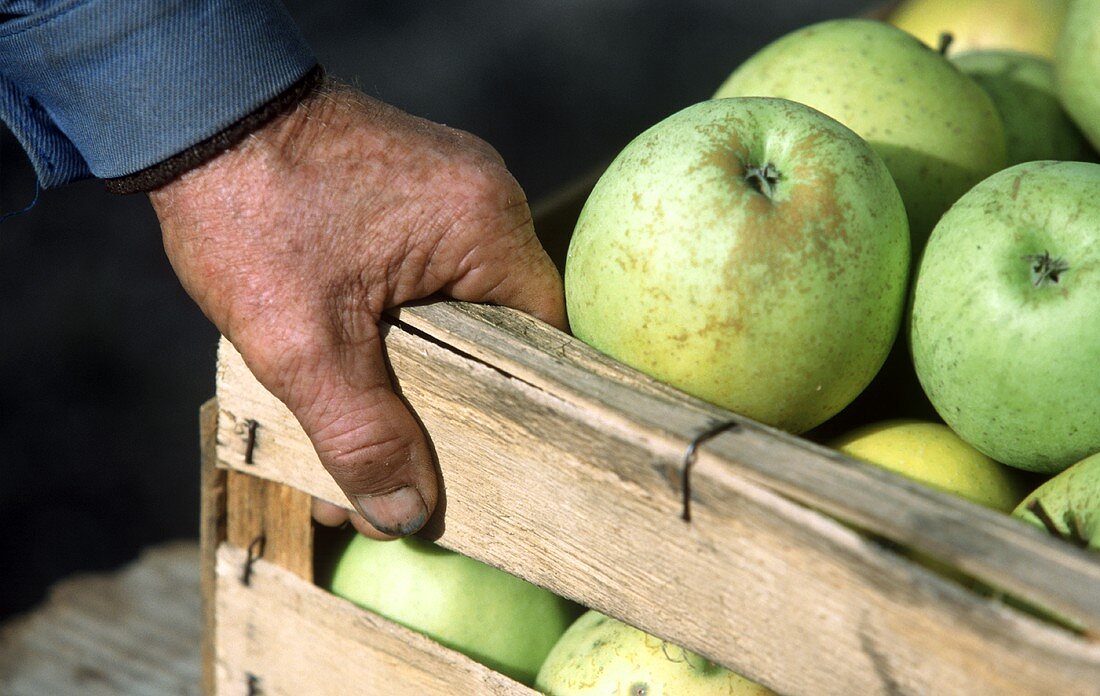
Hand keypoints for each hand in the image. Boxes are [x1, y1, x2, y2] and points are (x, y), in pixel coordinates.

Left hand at [151, 80, 565, 538]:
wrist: (194, 110)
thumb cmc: (251, 213)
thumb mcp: (305, 343)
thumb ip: (362, 434)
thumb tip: (409, 515)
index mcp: (485, 229)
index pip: (540, 343)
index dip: (511, 413)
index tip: (475, 466)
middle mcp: (484, 201)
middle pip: (496, 333)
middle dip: (446, 407)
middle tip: (404, 471)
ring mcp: (448, 190)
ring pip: (455, 310)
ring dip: (412, 371)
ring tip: (358, 436)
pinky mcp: (409, 191)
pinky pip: (427, 275)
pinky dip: (395, 328)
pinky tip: (351, 374)